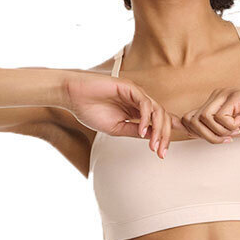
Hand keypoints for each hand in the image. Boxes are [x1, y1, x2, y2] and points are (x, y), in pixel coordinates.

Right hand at [64, 71, 181, 158]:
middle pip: (162, 117)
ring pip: (157, 110)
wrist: (73, 96)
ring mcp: (135, 94)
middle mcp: (139, 101)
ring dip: (158, 129)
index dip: (166, 133)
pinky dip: (145, 118)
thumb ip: (134, 131)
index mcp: (136, 111)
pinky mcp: (129, 87)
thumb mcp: (116, 128)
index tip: (165, 151)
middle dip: (164, 136)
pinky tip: (141, 130)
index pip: (157, 121)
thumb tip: (152, 137)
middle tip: (161, 152)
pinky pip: (144, 103)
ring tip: (153, 145)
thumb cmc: (89, 110)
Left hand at [180, 80, 239, 143]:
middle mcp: (215, 98)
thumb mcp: (234, 127)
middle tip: (226, 139)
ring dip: (218, 132)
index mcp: (214, 104)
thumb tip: (193, 135)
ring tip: (235, 131)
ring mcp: (223, 95)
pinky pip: (219, 116)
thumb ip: (217, 130)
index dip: (193, 132)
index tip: (214, 140)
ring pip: (202, 118)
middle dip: (206, 136)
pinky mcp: (233, 96)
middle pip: (191, 121)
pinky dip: (230, 125)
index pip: (188, 118)